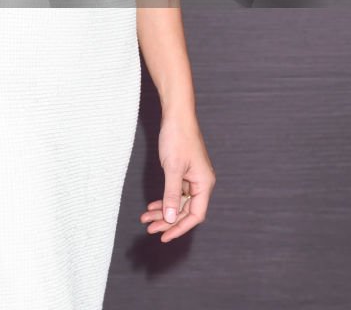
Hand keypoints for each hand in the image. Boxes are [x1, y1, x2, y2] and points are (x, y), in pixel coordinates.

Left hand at [140, 113, 215, 241]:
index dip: (179, 228)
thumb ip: (172, 194)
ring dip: (163, 211)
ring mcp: (193, 178)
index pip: (194, 215)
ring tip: (146, 218)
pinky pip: (176, 192)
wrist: (176, 114)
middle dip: (167, 220)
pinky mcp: (185, 172)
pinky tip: (152, 205)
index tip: (164, 236)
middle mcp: (201, 183)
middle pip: (185, 211)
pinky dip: (164, 199)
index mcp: (204, 184)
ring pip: (179, 202)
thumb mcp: (173, 168)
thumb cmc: (178, 137)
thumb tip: (170, 218)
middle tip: (149, 228)